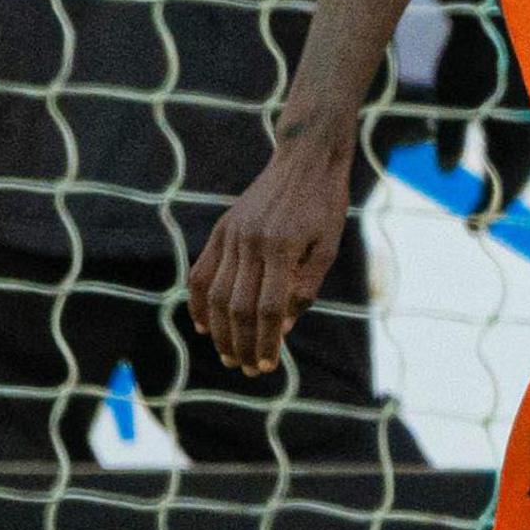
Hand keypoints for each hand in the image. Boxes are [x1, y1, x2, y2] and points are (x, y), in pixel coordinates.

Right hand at [186, 128, 358, 375]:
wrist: (305, 160)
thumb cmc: (325, 205)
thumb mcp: (329, 246)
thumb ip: (306, 287)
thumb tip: (285, 328)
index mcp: (283, 248)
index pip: (270, 308)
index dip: (267, 341)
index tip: (267, 365)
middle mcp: (251, 243)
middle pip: (239, 307)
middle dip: (243, 343)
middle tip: (248, 369)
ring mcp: (231, 236)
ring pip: (215, 294)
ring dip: (220, 331)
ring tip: (229, 355)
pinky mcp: (221, 230)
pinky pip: (201, 272)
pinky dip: (199, 302)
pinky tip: (205, 325)